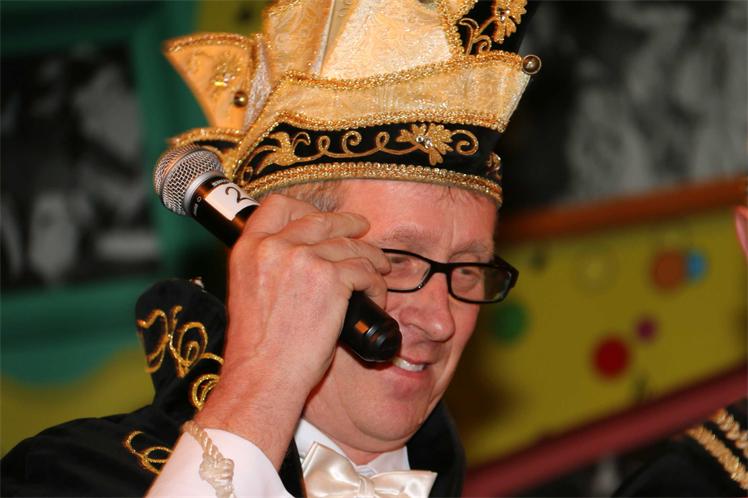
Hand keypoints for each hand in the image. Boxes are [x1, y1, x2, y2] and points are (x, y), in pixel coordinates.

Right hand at [194, 194, 389, 466]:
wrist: (263, 378)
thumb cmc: (258, 350)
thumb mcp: (249, 294)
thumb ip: (269, 268)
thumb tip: (303, 257)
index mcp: (248, 249)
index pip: (278, 206)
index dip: (305, 208)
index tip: (323, 219)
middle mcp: (274, 246)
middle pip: (321, 219)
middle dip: (348, 225)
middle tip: (363, 232)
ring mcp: (304, 259)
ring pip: (350, 245)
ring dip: (370, 258)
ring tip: (379, 272)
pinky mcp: (332, 279)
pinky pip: (365, 271)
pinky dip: (376, 285)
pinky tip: (376, 298)